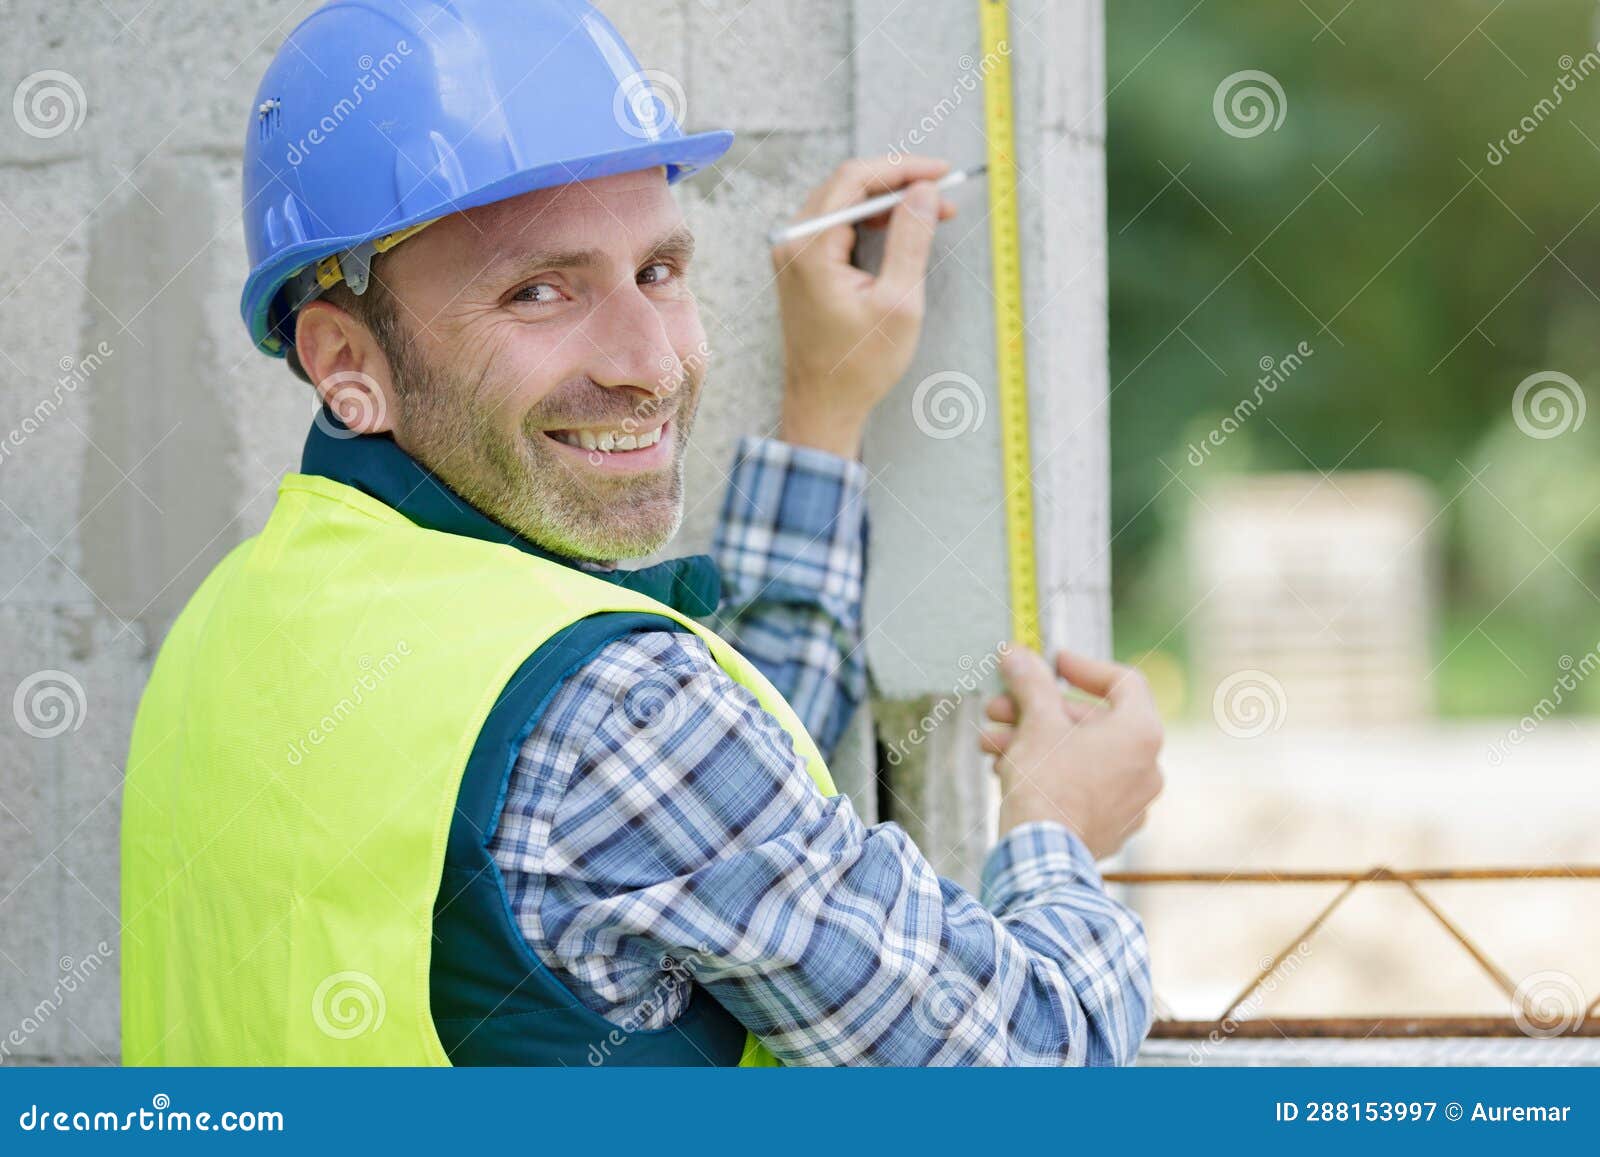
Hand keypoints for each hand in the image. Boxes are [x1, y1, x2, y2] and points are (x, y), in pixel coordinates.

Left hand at [772, 154, 958, 457]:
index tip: (941, 173)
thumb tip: (923, 192)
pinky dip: (870, 220)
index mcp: (809, 248)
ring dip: (887, 201)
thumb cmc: (857, 366)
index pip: (854, 179)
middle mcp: (792, 243)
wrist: (822, 406)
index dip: (902, 168)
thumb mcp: (899, 303)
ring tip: (932, 211)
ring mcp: (792, 253)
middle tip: (943, 194)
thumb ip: (911, 240)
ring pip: (843, 202)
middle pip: (846, 184)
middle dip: (898, 182)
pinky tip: (901, 227)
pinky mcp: (800, 265)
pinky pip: (836, 224)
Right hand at [979, 647, 1165, 858]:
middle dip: (1040, 711)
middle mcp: (1148, 767)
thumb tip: (1017, 654)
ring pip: (1081, 756)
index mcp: (1142, 734)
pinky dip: (1049, 773)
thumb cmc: (1047, 787)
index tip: (1052, 663)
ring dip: (1035, 742)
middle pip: (1093, 722)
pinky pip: (1081, 787)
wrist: (1042, 862)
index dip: (1084, 667)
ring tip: (990, 742)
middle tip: (1000, 707)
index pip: (1124, 682)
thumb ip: (1031, 683)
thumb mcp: (1036, 723)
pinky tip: (1008, 770)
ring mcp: (1132, 802)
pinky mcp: (1111, 828)